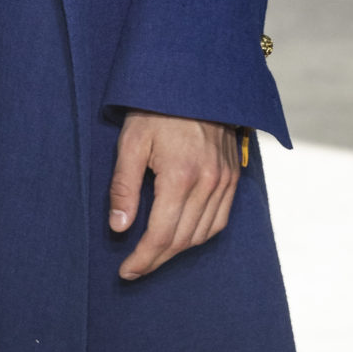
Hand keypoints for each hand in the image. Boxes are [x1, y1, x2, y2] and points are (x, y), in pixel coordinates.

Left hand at [108, 110, 240, 279]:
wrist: (195, 81)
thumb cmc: (157, 108)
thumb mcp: (131, 141)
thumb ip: (124, 187)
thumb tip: (119, 228)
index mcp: (180, 176)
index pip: (161, 234)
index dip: (143, 258)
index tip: (126, 271)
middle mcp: (208, 184)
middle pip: (182, 240)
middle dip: (156, 260)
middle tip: (135, 269)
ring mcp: (225, 181)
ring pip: (202, 235)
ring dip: (178, 251)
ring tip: (154, 255)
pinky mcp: (233, 177)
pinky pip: (220, 220)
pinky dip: (200, 235)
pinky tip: (183, 237)